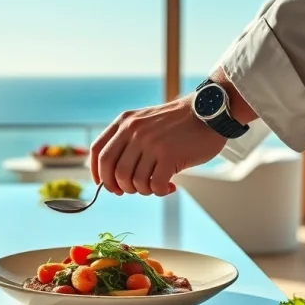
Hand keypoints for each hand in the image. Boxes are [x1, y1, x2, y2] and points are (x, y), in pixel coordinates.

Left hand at [89, 96, 227, 196]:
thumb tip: (112, 175)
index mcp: (125, 122)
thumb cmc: (178, 123)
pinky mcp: (169, 155)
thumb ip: (127, 140)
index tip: (104, 184)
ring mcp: (151, 143)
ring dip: (143, 190)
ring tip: (155, 185)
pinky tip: (169, 187)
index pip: (98, 151)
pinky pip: (154, 185)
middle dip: (118, 187)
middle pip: (112, 170)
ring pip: (133, 181)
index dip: (96, 172)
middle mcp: (134, 131)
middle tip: (131, 190)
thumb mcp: (145, 121)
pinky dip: (159, 192)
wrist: (208, 112)